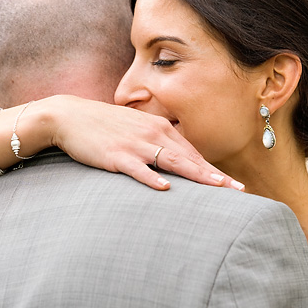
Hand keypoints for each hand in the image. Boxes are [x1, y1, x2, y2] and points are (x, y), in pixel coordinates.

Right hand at [44, 95, 244, 190]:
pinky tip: (165, 188)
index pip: (192, 152)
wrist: (70, 117)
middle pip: (189, 158)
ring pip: (172, 161)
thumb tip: (174, 161)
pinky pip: (138, 168)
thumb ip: (155, 142)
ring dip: (196, 175)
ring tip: (216, 187)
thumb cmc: (104, 126)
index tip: (233, 185)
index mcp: (159, 128)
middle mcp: (152, 134)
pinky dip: (152, 178)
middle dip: (214, 175)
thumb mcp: (135, 129)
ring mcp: (135, 145)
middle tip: (237, 190)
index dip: (213, 169)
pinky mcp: (117, 155)